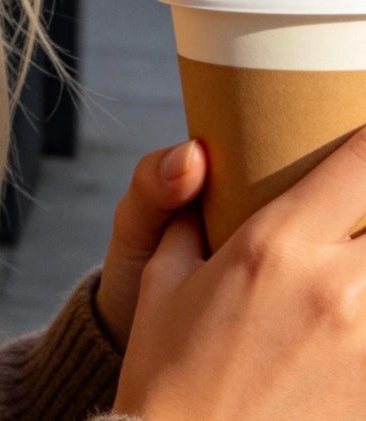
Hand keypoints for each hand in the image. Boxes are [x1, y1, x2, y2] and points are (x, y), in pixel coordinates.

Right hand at [115, 121, 365, 419]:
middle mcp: (339, 286)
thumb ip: (184, 210)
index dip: (365, 138)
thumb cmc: (172, 370)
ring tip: (348, 264)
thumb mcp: (164, 276)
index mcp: (277, 244)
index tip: (357, 139)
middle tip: (353, 212)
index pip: (362, 160)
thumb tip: (197, 158)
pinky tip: (350, 315)